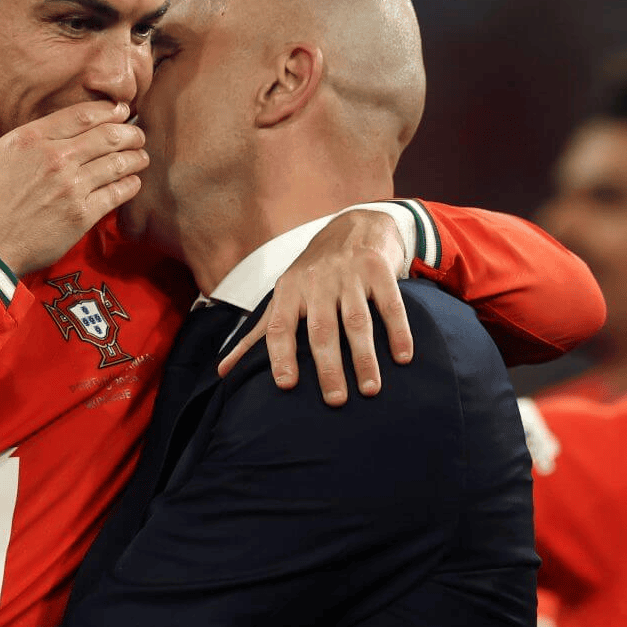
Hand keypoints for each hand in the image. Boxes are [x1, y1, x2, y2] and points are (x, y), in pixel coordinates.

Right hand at [0, 74, 147, 274]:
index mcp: (30, 138)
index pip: (83, 114)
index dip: (109, 110)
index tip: (121, 110)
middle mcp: (55, 158)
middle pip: (108, 134)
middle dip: (129, 131)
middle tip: (136, 133)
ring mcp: (71, 187)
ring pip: (118, 162)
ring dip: (135, 156)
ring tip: (140, 156)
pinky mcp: (82, 216)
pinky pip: (118, 193)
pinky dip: (130, 184)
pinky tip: (133, 182)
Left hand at [217, 209, 414, 404]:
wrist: (354, 225)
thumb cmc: (313, 273)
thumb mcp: (283, 296)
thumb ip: (257, 335)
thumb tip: (223, 371)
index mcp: (288, 290)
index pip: (279, 326)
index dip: (280, 355)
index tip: (285, 385)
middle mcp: (316, 281)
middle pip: (321, 329)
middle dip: (327, 366)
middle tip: (334, 400)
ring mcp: (348, 274)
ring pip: (356, 320)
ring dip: (364, 357)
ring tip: (370, 390)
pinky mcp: (377, 269)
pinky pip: (390, 304)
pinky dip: (398, 331)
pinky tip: (403, 358)